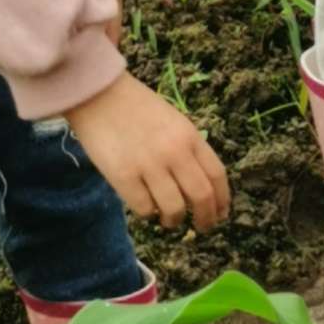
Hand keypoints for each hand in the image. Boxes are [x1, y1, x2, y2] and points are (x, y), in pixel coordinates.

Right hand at [66, 72, 229, 230]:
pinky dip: (148, 212)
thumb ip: (188, 149)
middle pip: (201, 196)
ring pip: (174, 209)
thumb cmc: (138, 107)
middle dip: (205, 218)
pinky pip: (144, 208)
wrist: (100, 95)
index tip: (221, 214)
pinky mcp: (123, 177)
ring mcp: (149, 165)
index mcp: (190, 136)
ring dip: (174, 220)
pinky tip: (145, 206)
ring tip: (168, 218)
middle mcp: (174, 152)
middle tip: (202, 227)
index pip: (217, 175)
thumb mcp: (174, 122)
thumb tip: (200, 186)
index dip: (222, 200)